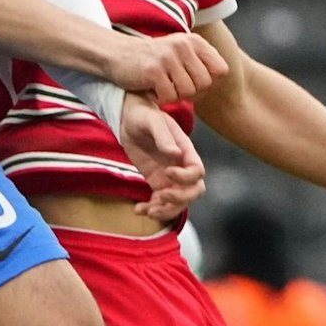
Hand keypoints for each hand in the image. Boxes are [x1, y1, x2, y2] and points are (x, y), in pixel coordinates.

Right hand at [103, 31, 227, 103]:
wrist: (116, 54)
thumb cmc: (152, 59)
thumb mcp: (179, 51)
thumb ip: (200, 60)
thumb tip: (223, 75)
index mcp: (193, 41)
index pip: (220, 69)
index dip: (209, 82)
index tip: (192, 82)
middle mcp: (183, 45)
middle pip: (205, 84)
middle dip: (191, 92)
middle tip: (174, 88)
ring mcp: (168, 57)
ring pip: (188, 92)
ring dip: (175, 96)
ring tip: (162, 87)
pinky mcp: (153, 70)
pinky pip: (169, 96)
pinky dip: (161, 99)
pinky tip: (152, 90)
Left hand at [116, 94, 205, 220]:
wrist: (129, 119)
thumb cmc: (143, 115)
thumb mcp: (152, 121)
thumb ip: (163, 136)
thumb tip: (176, 154)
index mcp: (186, 151)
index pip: (197, 172)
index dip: (185, 177)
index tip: (167, 171)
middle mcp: (181, 166)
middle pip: (194, 191)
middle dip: (180, 199)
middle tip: (161, 196)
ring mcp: (169, 177)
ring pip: (178, 202)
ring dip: (167, 210)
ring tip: (149, 210)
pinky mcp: (156, 183)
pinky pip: (161, 203)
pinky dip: (152, 210)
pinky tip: (139, 209)